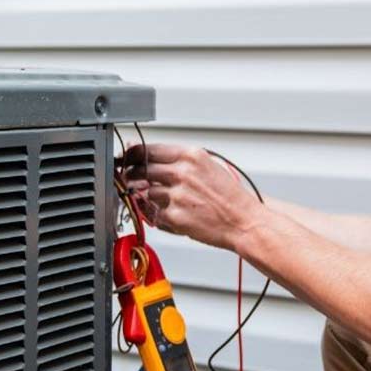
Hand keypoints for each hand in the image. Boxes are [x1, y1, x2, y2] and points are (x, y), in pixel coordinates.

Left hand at [118, 142, 264, 250]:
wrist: (244, 220)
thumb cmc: (228, 196)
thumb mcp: (206, 166)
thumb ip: (176, 161)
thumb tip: (147, 157)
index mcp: (190, 156)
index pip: (147, 149)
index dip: (132, 156)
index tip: (126, 160)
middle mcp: (183, 173)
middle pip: (140, 170)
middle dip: (133, 176)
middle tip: (134, 180)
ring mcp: (177, 195)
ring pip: (146, 193)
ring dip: (149, 197)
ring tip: (168, 201)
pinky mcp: (175, 217)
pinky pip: (153, 213)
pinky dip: (157, 214)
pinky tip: (174, 213)